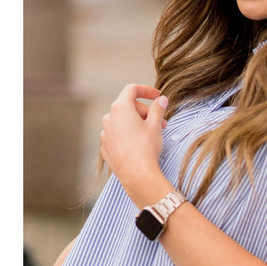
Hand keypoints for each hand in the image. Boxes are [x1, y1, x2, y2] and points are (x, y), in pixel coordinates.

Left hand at [99, 84, 170, 203]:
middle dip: (145, 111)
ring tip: (151, 135)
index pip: (132, 90)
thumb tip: (161, 99)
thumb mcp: (156, 125)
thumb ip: (158, 109)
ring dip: (137, 123)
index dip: (146, 90)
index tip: (158, 96)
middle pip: (128, 106)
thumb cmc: (147, 148)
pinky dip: (128, 135)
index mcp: (120, 108)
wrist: (137, 175)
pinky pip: (118, 135)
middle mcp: (109, 118)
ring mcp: (105, 133)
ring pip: (122, 121)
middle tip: (161, 123)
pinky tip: (139, 145)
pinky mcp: (106, 147)